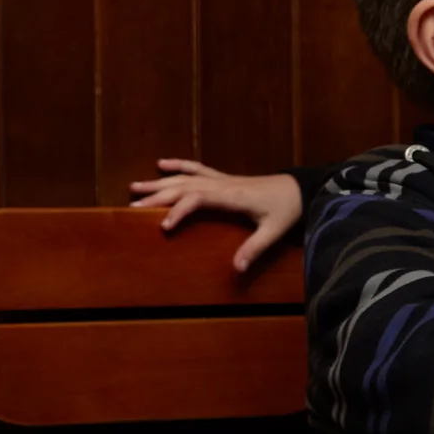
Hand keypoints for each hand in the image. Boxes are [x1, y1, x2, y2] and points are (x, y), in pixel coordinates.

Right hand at [128, 160, 303, 272]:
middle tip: (132, 207)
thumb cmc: (287, 209)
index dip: (178, 211)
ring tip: (135, 187)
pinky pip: (196, 168)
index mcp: (232, 196)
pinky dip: (178, 164)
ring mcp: (221, 179)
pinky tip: (162, 163)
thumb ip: (253, 249)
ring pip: (184, 177)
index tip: (163, 226)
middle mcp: (222, 184)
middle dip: (157, 196)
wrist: (301, 189)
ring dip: (159, 181)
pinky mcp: (223, 178)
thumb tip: (236, 270)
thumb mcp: (273, 231)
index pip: (197, 199)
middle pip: (182, 186)